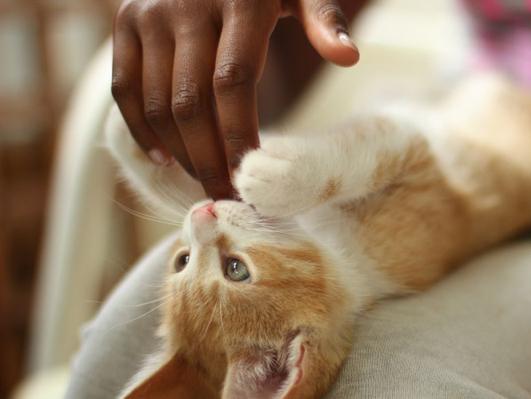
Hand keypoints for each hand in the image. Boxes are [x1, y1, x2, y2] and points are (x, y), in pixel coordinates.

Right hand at [112, 0, 358, 198]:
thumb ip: (323, 19)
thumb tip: (348, 58)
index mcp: (239, 0)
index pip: (234, 83)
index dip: (238, 136)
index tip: (251, 176)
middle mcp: (185, 5)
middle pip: (191, 104)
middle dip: (208, 160)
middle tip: (226, 195)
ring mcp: (148, 14)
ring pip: (158, 103)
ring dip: (179, 152)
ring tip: (203, 180)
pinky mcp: (124, 22)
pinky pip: (124, 89)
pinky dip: (140, 130)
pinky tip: (163, 158)